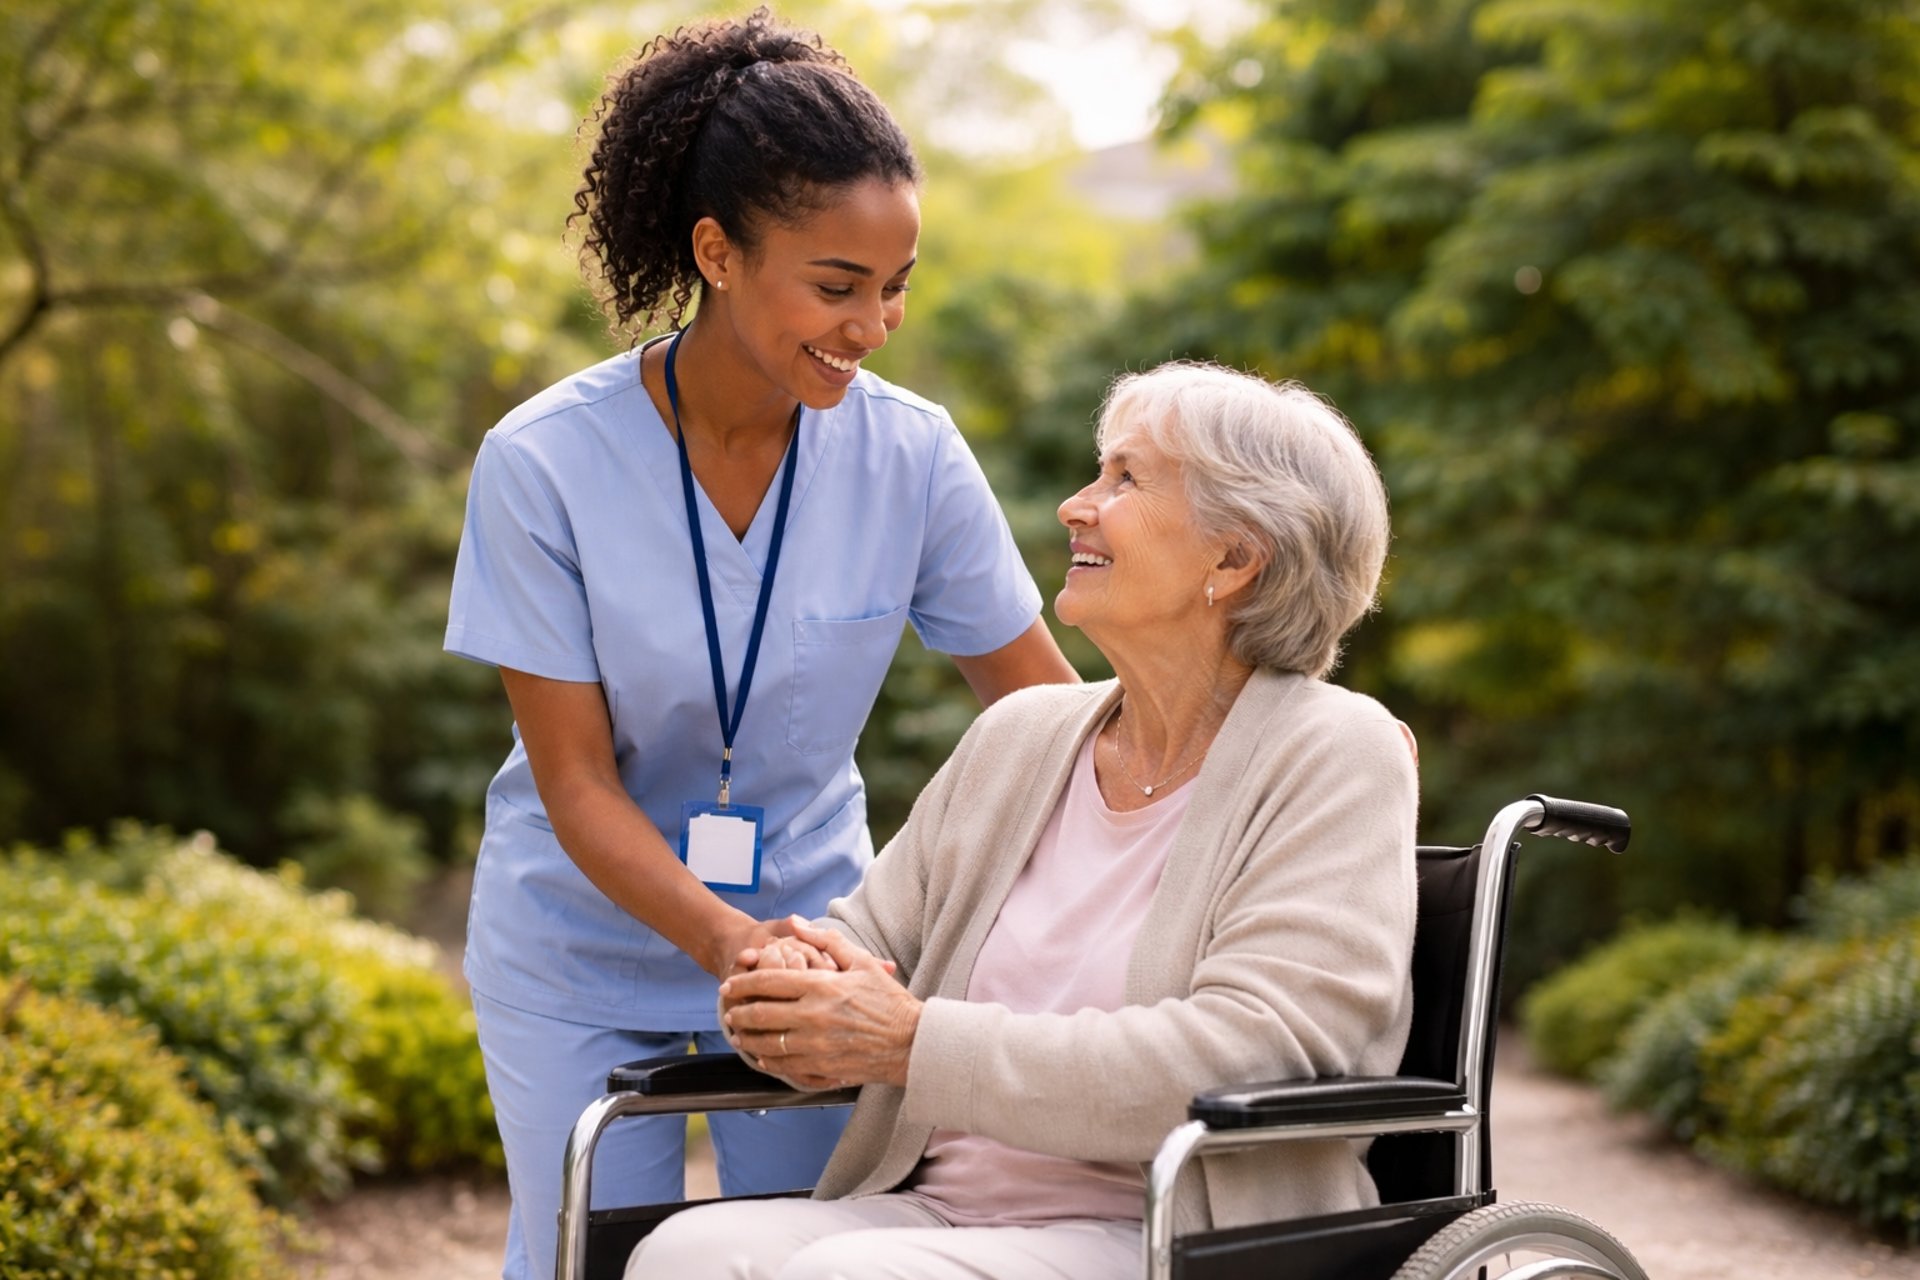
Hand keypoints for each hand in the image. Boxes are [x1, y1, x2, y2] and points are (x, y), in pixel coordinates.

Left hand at [719, 920, 919, 1087]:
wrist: (912, 1043)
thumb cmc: (889, 1001)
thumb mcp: (861, 962)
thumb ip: (825, 939)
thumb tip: (795, 921)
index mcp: (820, 986)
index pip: (767, 982)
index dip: (742, 983)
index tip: (729, 985)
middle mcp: (812, 1017)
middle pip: (759, 1015)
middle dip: (738, 1013)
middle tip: (729, 1013)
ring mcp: (815, 1046)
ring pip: (766, 1044)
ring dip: (747, 1040)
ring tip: (739, 1035)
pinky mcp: (821, 1068)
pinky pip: (784, 1066)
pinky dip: (768, 1061)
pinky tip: (764, 1056)